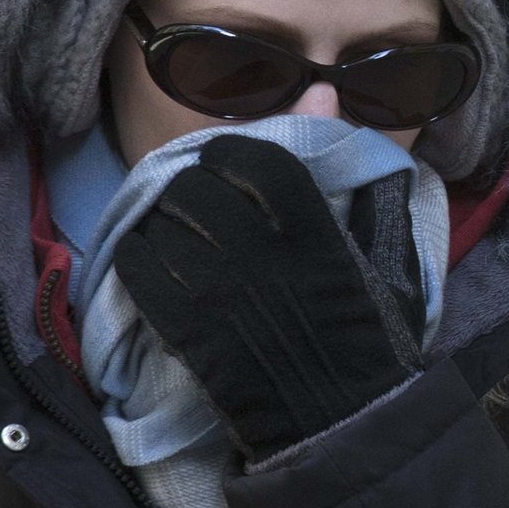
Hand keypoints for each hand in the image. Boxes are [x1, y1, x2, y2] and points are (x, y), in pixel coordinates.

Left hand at [113, 135, 424, 460]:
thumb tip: (322, 86)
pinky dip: (136, 256)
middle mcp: (260, 250)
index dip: (229, 151)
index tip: (226, 162)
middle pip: (196, 187)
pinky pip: (140, 270)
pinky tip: (149, 259)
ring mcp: (219, 290)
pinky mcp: (187, 329)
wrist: (340, 420)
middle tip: (194, 201)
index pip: (252, 156)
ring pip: (163, 224)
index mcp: (311, 226)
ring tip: (171, 231)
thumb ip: (342, 162)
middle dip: (189, 186)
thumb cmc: (363, 330)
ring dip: (159, 220)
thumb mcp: (371, 240)